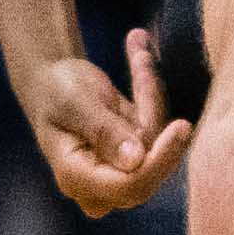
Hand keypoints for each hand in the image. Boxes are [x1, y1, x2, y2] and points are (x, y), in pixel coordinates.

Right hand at [24, 27, 189, 215]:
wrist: (51, 81)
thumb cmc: (56, 88)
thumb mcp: (75, 102)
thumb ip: (103, 131)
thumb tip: (137, 160)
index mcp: (75, 178)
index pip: (129, 185)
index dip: (159, 161)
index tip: (182, 125)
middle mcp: (99, 185)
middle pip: (150, 167)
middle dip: (153, 113)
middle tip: (143, 60)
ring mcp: (119, 172)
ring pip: (159, 143)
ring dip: (151, 94)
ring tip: (137, 49)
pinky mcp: (136, 155)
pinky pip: (159, 128)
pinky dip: (151, 94)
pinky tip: (139, 56)